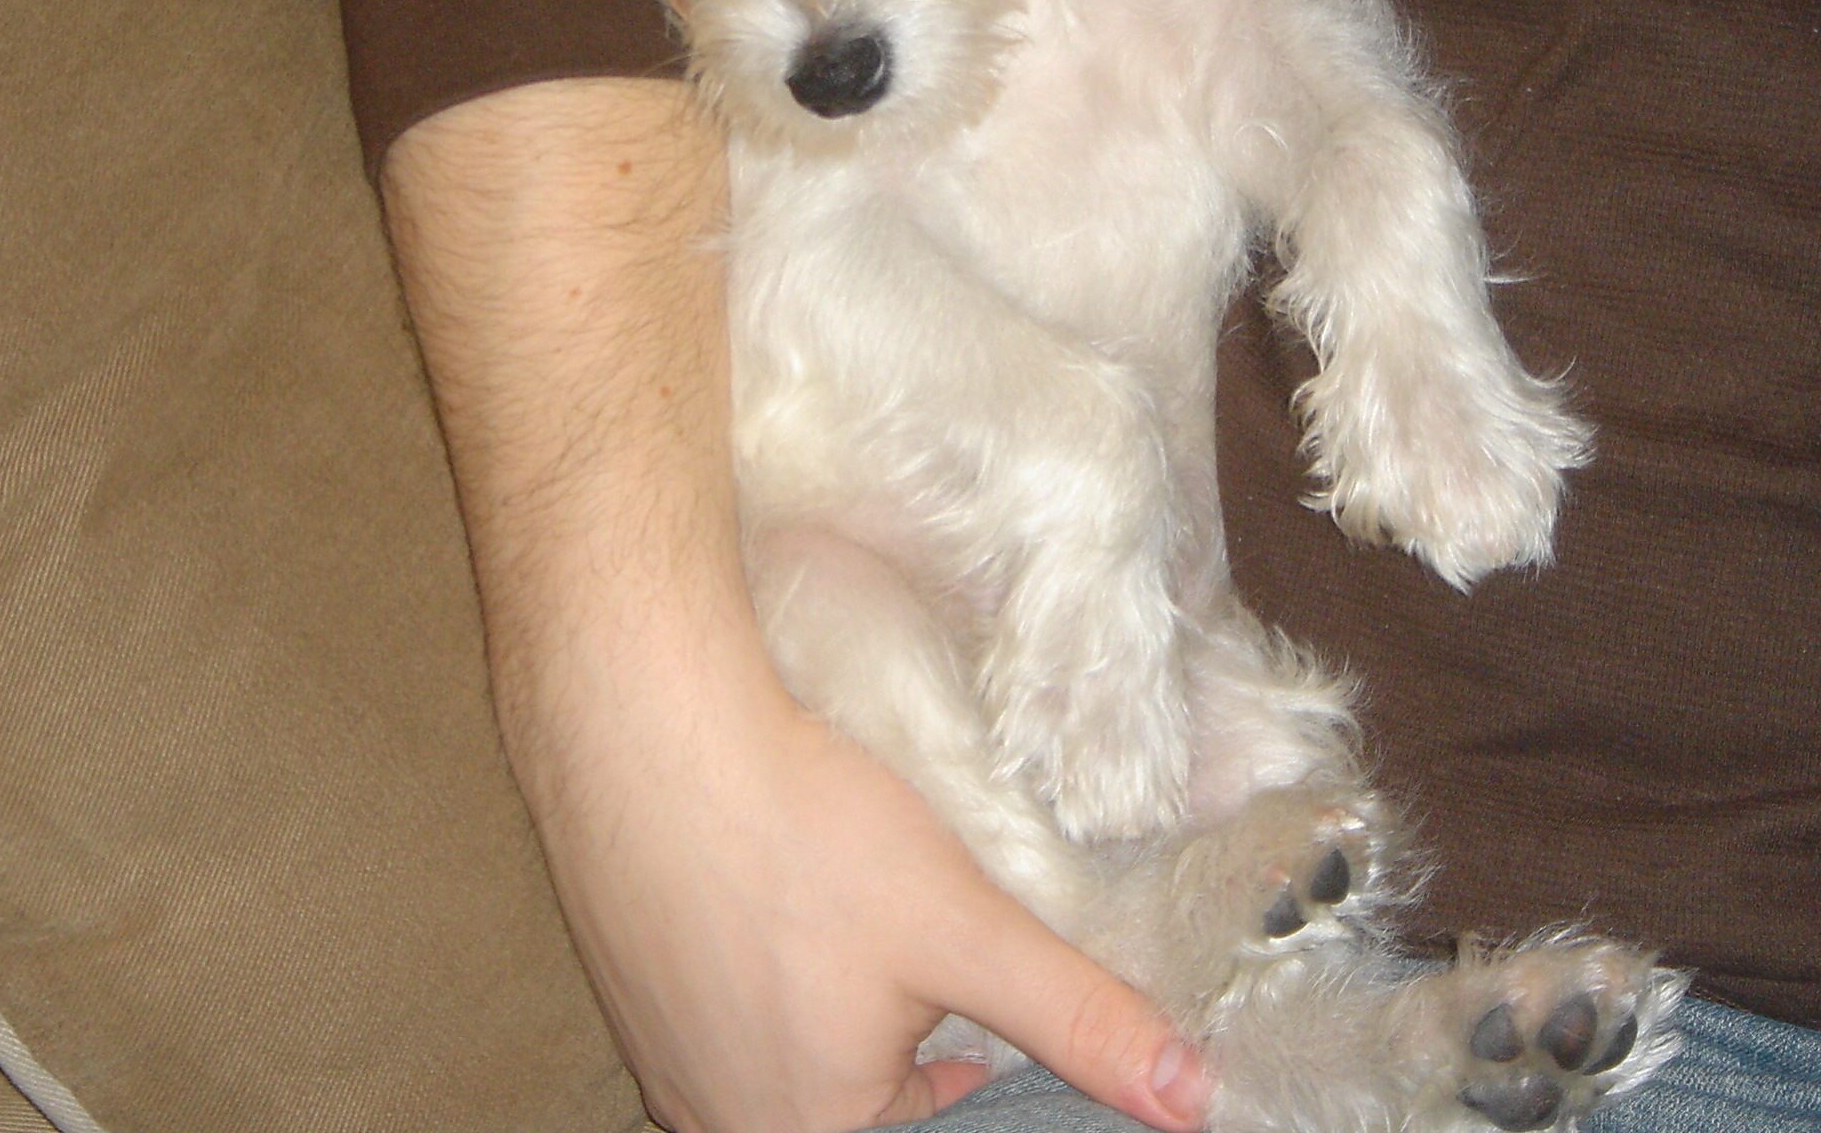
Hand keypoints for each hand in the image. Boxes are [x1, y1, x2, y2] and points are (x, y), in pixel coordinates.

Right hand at [385, 78, 1211, 1132]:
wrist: (639, 726)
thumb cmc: (797, 833)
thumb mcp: (963, 928)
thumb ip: (1081, 1019)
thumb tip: (1191, 1098)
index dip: (981, 1070)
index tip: (992, 999)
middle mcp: (712, 1121)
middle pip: (854, 1107)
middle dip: (911, 1039)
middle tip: (932, 945)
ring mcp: (659, 1057)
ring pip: (785, 1057)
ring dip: (839, 1002)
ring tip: (864, 908)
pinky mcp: (628, 987)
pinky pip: (721, 1010)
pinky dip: (769, 963)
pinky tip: (788, 884)